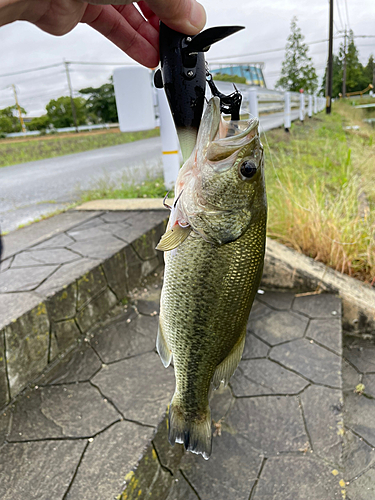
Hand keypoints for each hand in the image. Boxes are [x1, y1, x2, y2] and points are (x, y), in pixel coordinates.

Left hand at [1, 0, 205, 67]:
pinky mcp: (81, 7)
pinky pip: (112, 27)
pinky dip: (131, 43)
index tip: (189, 23)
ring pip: (130, 14)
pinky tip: (147, 56)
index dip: (177, 4)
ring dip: (150, 37)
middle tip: (178, 42)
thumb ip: (170, 2)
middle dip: (164, 22)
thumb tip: (193, 19)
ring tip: (165, 56)